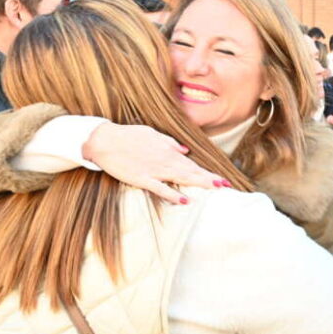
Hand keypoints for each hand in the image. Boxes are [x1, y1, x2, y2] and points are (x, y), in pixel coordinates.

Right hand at [83, 123, 230, 203]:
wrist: (105, 140)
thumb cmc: (128, 136)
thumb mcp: (152, 134)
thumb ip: (170, 142)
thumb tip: (185, 150)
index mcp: (168, 150)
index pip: (192, 164)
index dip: (208, 173)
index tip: (223, 180)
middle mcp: (165, 160)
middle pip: (191, 171)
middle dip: (210, 179)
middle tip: (227, 186)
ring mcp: (154, 170)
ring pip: (181, 178)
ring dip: (199, 183)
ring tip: (215, 188)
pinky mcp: (142, 178)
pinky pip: (160, 188)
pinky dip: (173, 194)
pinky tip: (185, 199)